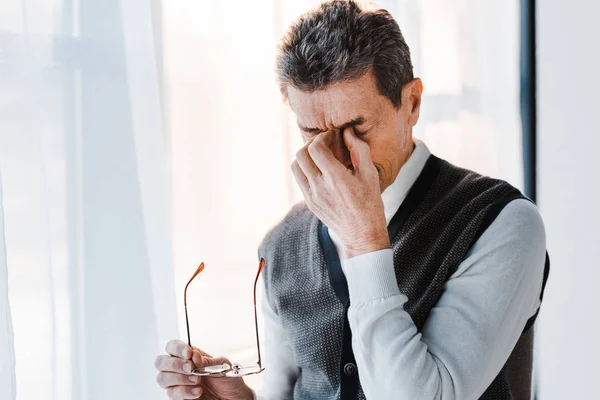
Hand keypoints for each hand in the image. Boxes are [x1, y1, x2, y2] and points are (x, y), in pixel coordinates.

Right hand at [155, 339, 253, 399]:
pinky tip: (198, 392)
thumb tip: (194, 356)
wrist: (234, 398)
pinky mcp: (179, 397)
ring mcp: (178, 383)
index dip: (177, 348)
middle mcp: (179, 368)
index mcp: (189, 355)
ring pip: (162, 378)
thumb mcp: (222, 365)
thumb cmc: (228, 379)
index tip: (188, 354)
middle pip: (160, 362)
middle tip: (190, 369)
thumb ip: (207, 360)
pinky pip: (172, 394)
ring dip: (179, 379)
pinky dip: (184, 392)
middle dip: (174, 364)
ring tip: (197, 381)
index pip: (172, 346)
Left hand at [291, 128, 389, 257]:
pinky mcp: (309, 203)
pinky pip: (299, 179)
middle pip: (301, 155)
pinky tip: (320, 170)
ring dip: (304, 156)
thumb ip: (359, 149)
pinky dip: (305, 169)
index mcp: (336, 179)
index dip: (322, 137)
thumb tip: (347, 132)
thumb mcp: (370, 174)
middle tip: (324, 143)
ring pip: (295, 167)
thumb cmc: (370, 203)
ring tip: (319, 156)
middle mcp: (320, 188)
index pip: (316, 149)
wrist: (362, 234)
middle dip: (311, 144)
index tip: (332, 136)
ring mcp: (312, 197)